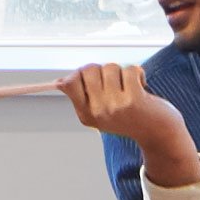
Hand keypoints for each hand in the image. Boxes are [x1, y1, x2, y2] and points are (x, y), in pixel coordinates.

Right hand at [0, 59, 199, 182]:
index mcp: (86, 114)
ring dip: (125, 73)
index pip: (68, 82)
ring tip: (134, 90)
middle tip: (118, 85)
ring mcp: (113, 108)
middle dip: (105, 70)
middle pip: (88, 69)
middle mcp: (96, 113)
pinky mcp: (132, 100)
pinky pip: (129, 69)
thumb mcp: (105, 107)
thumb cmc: (135, 116)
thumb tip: (61, 80)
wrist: (163, 132)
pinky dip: (140, 74)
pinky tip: (146, 91)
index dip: (72, 77)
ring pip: (109, 67)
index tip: (36, 89)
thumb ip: (84, 90)